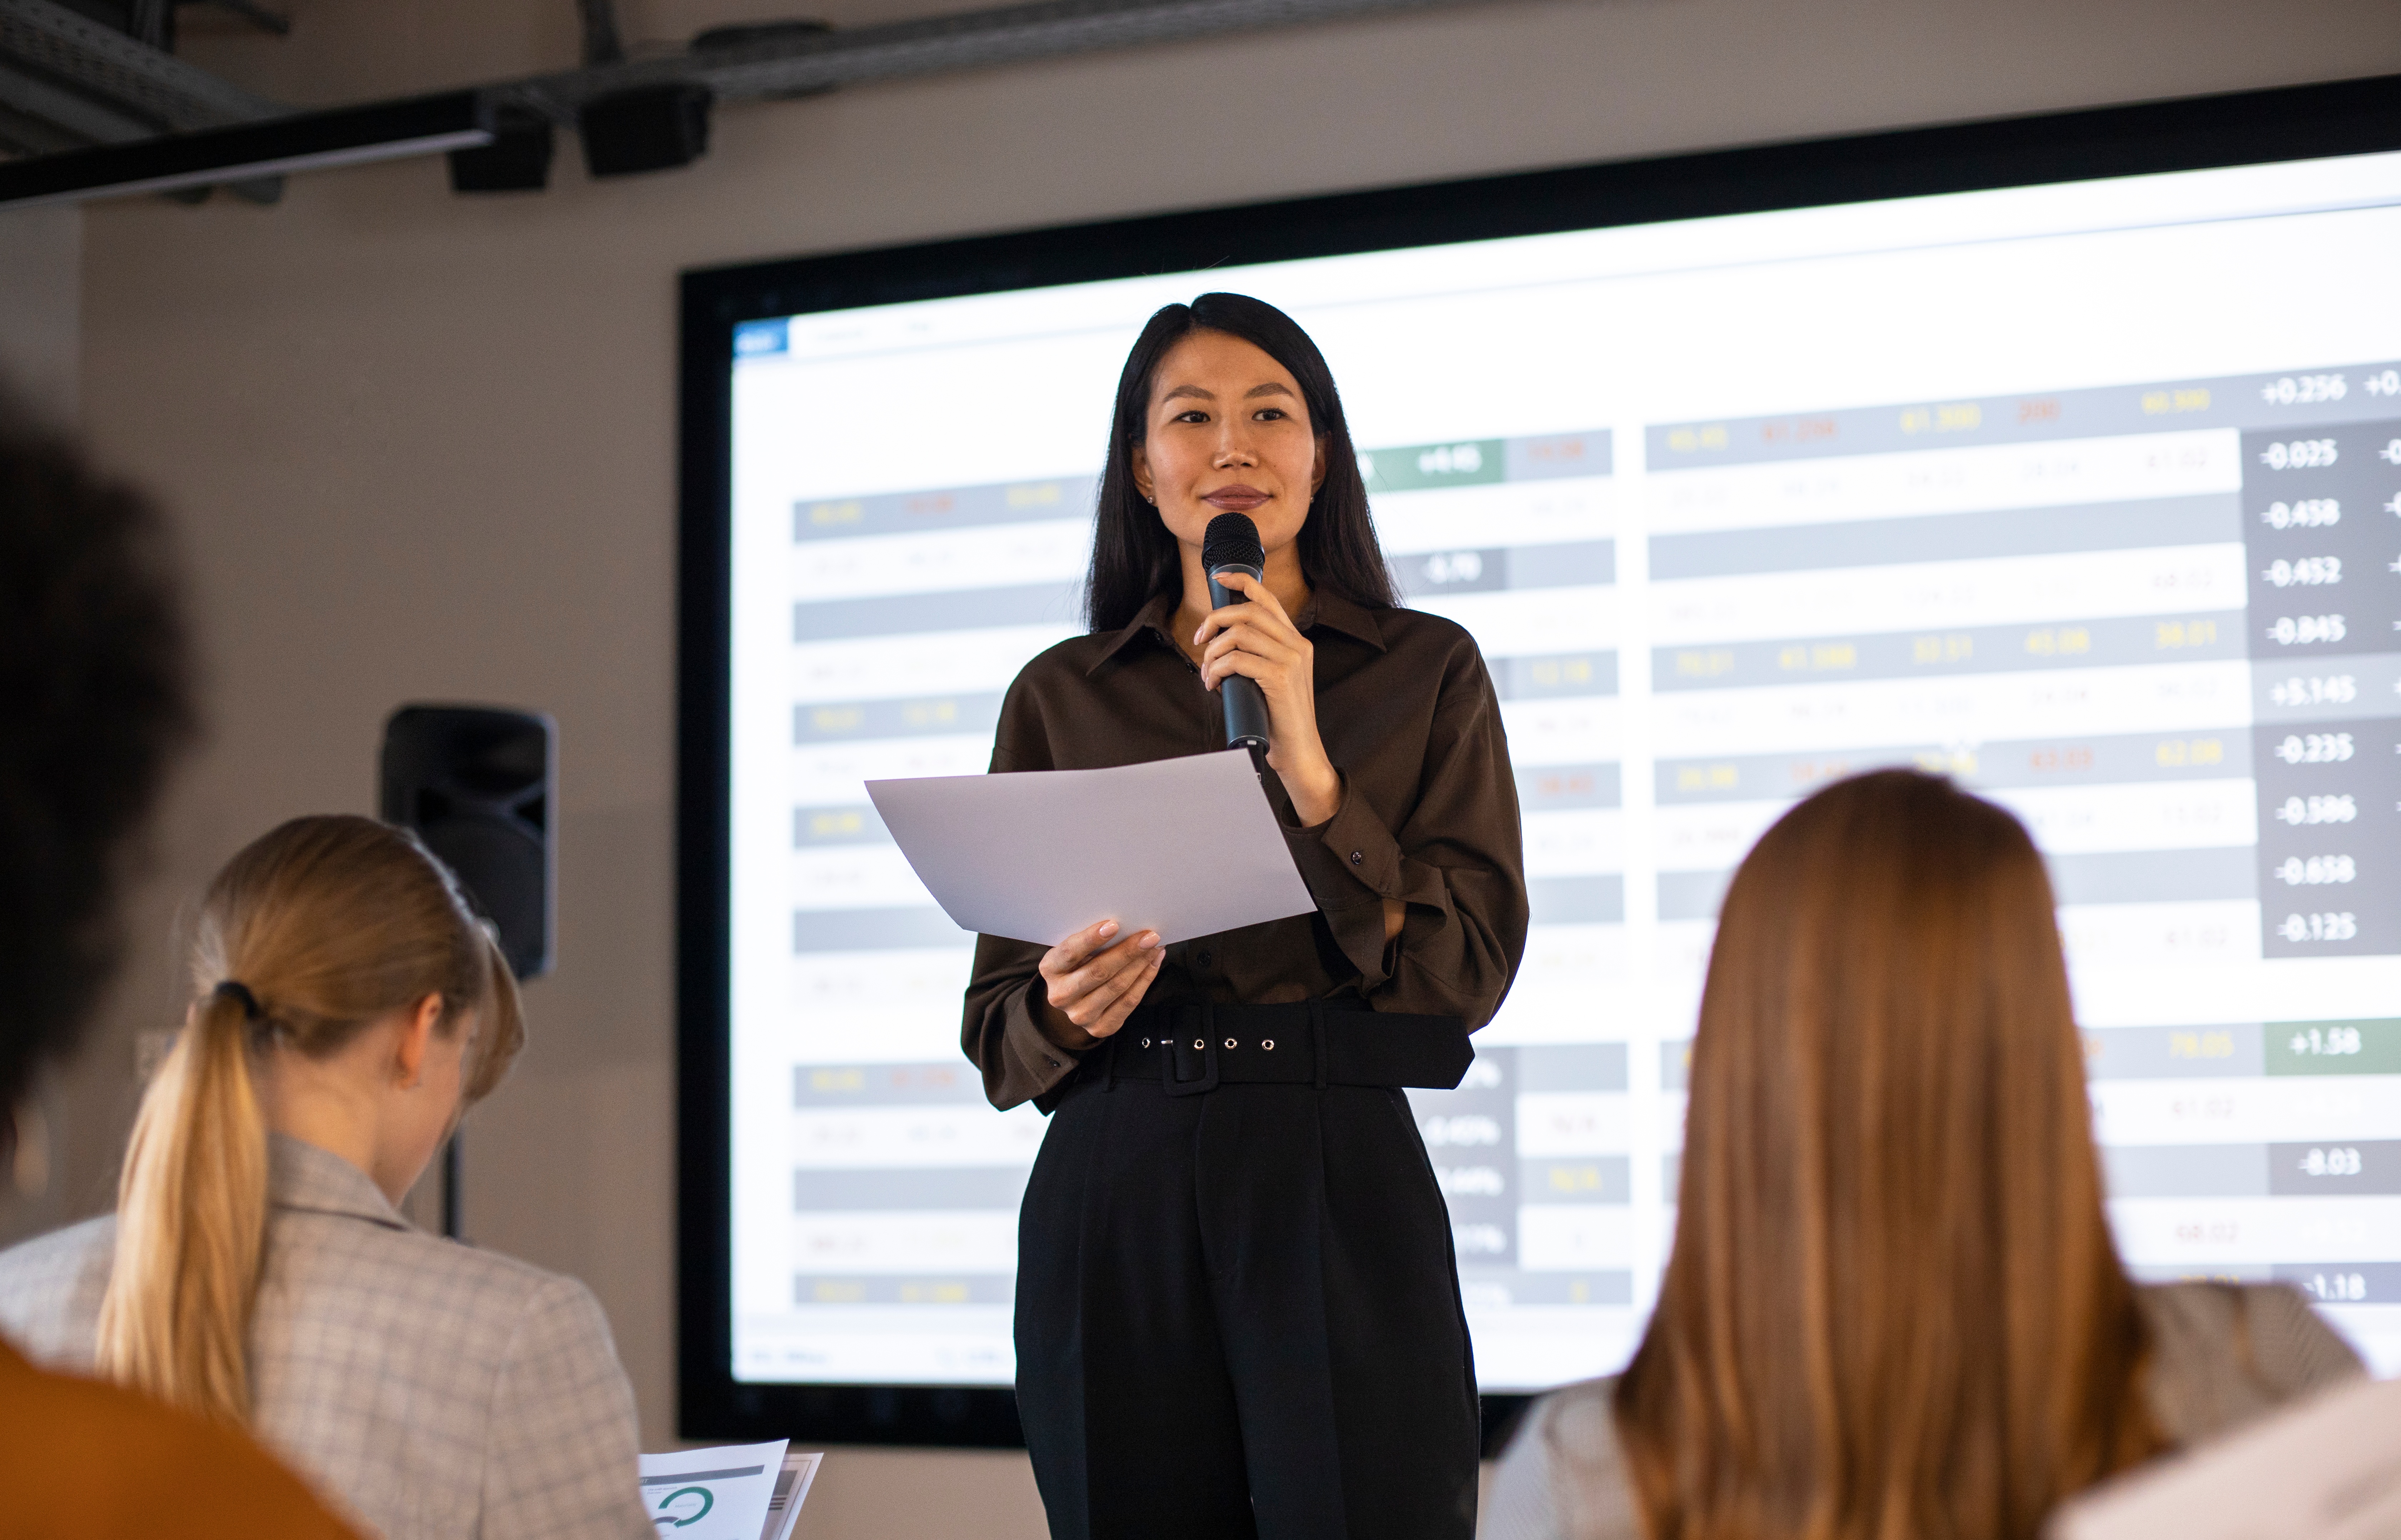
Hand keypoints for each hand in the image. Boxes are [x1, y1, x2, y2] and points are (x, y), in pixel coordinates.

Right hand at [1035, 918, 1163, 1047]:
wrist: (1073, 999)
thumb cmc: (1078, 964)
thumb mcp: (1075, 951)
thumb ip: (1090, 941)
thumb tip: (1126, 924)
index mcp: (1050, 969)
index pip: (1070, 952)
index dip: (1091, 938)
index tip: (1114, 925)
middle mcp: (1061, 995)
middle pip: (1098, 971)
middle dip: (1127, 951)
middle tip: (1149, 936)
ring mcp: (1079, 1015)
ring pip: (1117, 986)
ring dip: (1141, 964)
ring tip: (1155, 947)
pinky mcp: (1099, 1027)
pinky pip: (1129, 1002)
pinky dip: (1145, 979)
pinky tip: (1153, 962)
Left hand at [1195, 571, 1340, 823]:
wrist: (1299, 753)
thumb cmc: (1279, 720)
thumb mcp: (1270, 680)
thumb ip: (1257, 657)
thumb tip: (1221, 644)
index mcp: (1297, 642)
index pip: (1268, 599)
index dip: (1242, 582)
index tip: (1219, 579)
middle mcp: (1298, 645)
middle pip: (1248, 611)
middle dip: (1216, 620)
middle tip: (1200, 641)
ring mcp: (1292, 660)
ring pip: (1240, 633)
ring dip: (1213, 651)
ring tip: (1207, 672)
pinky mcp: (1280, 678)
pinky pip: (1237, 659)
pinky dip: (1217, 669)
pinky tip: (1213, 683)